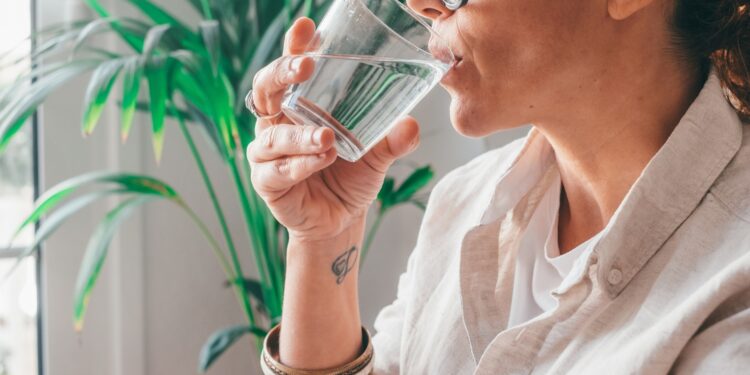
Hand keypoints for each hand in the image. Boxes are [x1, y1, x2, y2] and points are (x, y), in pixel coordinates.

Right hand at [246, 17, 419, 242]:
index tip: (305, 28)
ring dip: (300, 134)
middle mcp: (278, 122)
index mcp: (299, 105)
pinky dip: (300, 164)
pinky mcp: (267, 181)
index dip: (294, 47)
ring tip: (328, 138)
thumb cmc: (351, 177)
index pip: (290, 70)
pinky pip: (278, 169)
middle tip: (307, 68)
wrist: (340, 221)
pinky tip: (322, 160)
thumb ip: (393, 140)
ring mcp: (268, 152)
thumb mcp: (377, 155)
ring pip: (273, 134)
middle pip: (265, 89)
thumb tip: (411, 123)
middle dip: (282, 74)